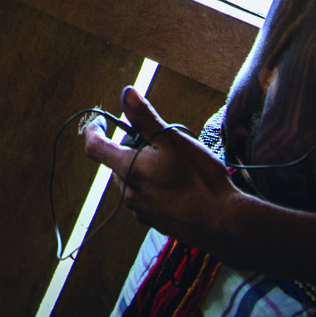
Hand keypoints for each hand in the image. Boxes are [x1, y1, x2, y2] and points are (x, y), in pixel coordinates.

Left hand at [82, 86, 242, 248]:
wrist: (222, 223)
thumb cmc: (199, 178)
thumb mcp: (174, 140)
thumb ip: (146, 118)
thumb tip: (126, 93)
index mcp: (128, 169)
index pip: (95, 148)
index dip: (94, 131)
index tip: (101, 121)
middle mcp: (128, 193)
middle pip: (117, 163)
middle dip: (131, 149)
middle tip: (160, 142)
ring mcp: (141, 211)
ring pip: (133, 181)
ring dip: (144, 168)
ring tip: (175, 165)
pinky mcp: (154, 223)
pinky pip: (145, 197)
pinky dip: (154, 186)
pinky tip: (179, 186)